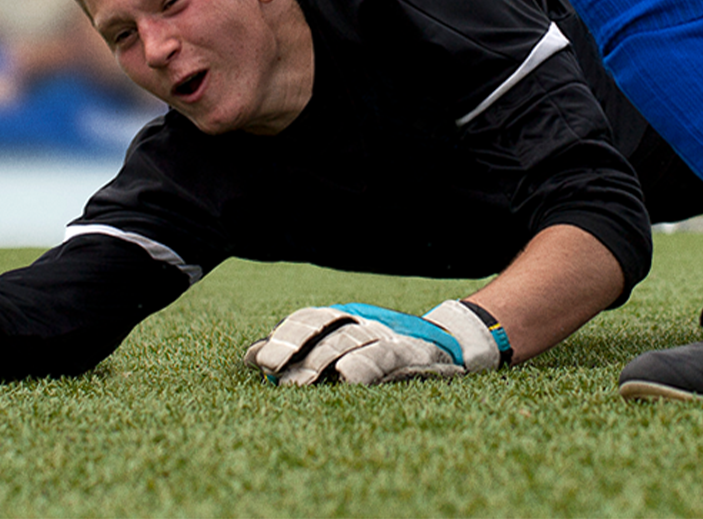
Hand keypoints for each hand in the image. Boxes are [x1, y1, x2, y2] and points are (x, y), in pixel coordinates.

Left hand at [245, 301, 506, 384]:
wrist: (454, 342)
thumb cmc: (389, 349)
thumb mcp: (348, 343)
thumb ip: (305, 348)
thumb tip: (248, 356)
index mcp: (349, 317)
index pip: (311, 319)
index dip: (284, 336)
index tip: (256, 359)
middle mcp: (367, 321)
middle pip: (325, 330)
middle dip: (296, 351)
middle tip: (272, 376)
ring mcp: (391, 335)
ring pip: (351, 342)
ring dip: (322, 361)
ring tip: (298, 384)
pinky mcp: (415, 355)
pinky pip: (387, 360)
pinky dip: (366, 367)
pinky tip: (346, 380)